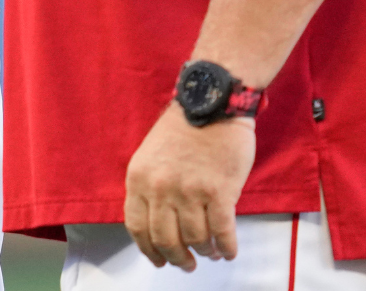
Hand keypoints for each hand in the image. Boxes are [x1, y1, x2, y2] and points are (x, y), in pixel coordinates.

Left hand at [123, 102, 255, 269]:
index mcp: (139, 178)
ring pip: (195, 239)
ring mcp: (189, 191)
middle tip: (186, 263)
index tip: (158, 259)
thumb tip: (158, 222)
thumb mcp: (151, 154)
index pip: (137, 227)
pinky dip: (226, 247)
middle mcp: (161, 188)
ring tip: (210, 252)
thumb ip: (150, 186)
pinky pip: (221, 232)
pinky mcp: (219, 192)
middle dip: (176, 257)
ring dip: (204, 251)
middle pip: (165, 239)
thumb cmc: (185, 126)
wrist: (213, 102)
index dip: (148, 249)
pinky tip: (228, 251)